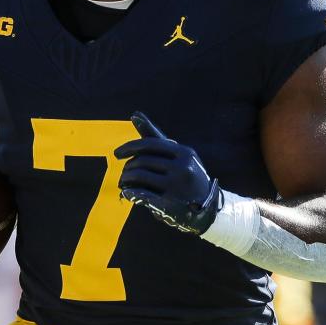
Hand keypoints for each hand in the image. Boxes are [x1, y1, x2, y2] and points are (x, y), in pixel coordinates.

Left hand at [115, 111, 223, 235]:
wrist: (208, 210)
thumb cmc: (187, 176)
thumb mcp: (177, 155)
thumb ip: (155, 136)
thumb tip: (134, 114)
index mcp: (184, 153)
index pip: (149, 144)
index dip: (129, 147)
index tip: (117, 154)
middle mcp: (182, 168)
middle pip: (142, 161)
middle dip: (128, 167)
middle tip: (124, 174)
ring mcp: (177, 187)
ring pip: (139, 176)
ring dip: (126, 179)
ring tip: (124, 183)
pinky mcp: (171, 205)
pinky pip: (143, 194)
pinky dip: (131, 193)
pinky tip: (127, 193)